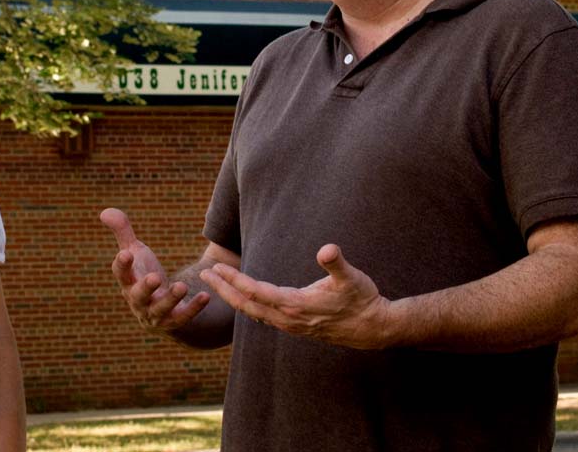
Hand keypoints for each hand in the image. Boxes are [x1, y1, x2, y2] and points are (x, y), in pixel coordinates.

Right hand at [100, 208, 209, 332]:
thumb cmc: (143, 274)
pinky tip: (205, 296)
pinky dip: (193, 309)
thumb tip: (105, 211)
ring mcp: (155, 313)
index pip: (120, 274)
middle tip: (155, 278)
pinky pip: (182, 317)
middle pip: (138, 296)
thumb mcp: (135, 252)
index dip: (122, 265)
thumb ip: (123, 232)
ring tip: (182, 286)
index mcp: (128, 282)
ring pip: (161, 309)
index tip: (125, 254)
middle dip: (146, 288)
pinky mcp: (173, 321)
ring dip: (171, 299)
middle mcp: (138, 300)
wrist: (159, 308)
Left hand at [199, 243, 392, 348]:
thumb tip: (327, 249)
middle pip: (246, 306)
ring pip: (252, 314)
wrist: (373, 328)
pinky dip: (246, 307)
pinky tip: (241, 300)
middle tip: (203, 273)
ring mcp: (290, 326)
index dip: (235, 280)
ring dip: (232, 298)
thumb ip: (337, 264)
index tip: (217, 268)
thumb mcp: (352, 278)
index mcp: (296, 305)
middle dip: (223, 289)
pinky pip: (262, 318)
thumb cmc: (362, 299)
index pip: (256, 292)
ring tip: (216, 284)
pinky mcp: (295, 327)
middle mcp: (288, 319)